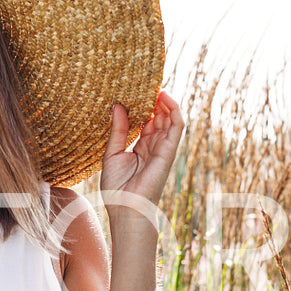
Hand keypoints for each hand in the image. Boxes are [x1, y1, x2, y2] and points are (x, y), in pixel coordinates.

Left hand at [98, 91, 185, 206]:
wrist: (126, 209)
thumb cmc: (117, 188)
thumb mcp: (112, 154)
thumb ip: (118, 130)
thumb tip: (117, 106)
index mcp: (140, 147)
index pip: (146, 121)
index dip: (143, 105)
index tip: (134, 89)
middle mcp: (154, 146)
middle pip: (159, 116)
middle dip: (154, 100)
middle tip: (145, 81)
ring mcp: (163, 147)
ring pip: (170, 118)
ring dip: (165, 100)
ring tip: (155, 84)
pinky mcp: (169, 150)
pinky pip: (177, 126)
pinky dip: (174, 109)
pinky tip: (164, 96)